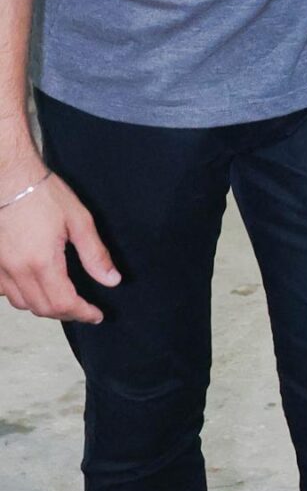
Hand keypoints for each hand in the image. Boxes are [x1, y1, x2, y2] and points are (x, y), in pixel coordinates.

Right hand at [0, 163, 120, 323]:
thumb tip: (111, 280)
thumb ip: (95, 254)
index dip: (83, 314)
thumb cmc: (41, 192)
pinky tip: (33, 286)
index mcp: (41, 262)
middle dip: (67, 314)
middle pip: (42, 309)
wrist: (8, 175)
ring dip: (43, 307)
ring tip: (62, 300)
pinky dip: (20, 295)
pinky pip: (4, 291)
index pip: (64, 304)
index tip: (96, 315)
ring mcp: (0, 266)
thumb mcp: (78, 220)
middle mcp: (17, 270)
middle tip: (84, 310)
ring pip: (21, 303)